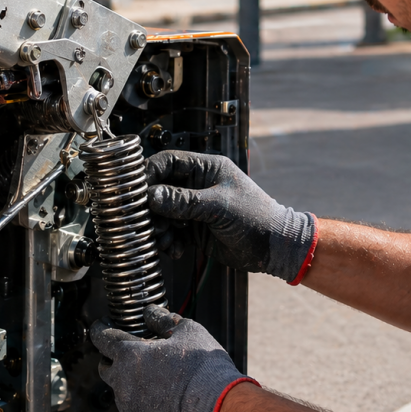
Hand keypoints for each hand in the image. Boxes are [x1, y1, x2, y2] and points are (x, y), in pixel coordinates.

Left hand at [90, 305, 256, 411]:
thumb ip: (162, 320)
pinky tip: (162, 396)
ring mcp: (132, 408)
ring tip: (152, 376)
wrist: (218, 408)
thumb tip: (151, 313)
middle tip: (131, 352)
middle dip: (113, 359)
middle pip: (106, 368)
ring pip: (120, 392)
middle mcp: (124, 384)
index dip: (100, 329)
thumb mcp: (186, 331)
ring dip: (129, 382)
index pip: (102, 338)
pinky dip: (143, 402)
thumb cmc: (203, 368)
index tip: (102, 325)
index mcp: (130, 356)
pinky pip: (136, 410)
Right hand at [145, 151, 317, 282]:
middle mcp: (197, 186)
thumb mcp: (218, 206)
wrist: (274, 248)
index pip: (168, 162)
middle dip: (151, 208)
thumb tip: (152, 196)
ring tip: (165, 240)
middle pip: (160, 190)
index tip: (136, 191)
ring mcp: (194, 208)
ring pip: (162, 214)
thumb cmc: (257, 218)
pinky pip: (170, 232)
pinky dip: (168, 242)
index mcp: (206, 169)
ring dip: (158, 228)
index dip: (149, 174)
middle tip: (147, 222)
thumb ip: (183, 201)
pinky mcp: (194, 228)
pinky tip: (176, 249)